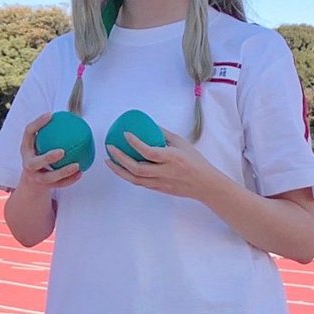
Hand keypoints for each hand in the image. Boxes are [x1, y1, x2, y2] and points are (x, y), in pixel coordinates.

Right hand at [18, 112, 82, 193]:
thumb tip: (70, 113)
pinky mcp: (44, 187)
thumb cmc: (39, 154)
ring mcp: (36, 177)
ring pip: (50, 178)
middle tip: (62, 151)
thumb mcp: (38, 143)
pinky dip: (70, 180)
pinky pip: (59, 184)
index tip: (51, 115)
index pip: (28, 133)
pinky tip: (81, 173)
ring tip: (77, 165)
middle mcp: (28, 164)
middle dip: (48, 158)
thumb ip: (49, 131)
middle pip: (36, 163)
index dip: (38, 123)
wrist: (31, 182)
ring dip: (64, 172)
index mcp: (25, 149)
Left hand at [105, 129, 219, 201]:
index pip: (150, 151)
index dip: (135, 143)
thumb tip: (148, 125)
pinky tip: (120, 168)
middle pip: (137, 169)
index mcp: (172, 158)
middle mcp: (165, 172)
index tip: (125, 134)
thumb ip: (164, 135)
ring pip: (134, 179)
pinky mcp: (158, 189)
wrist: (205, 185)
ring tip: (109, 160)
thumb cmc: (195, 161)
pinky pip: (139, 183)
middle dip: (120, 159)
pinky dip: (127, 175)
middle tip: (110, 148)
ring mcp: (161, 183)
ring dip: (119, 170)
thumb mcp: (182, 143)